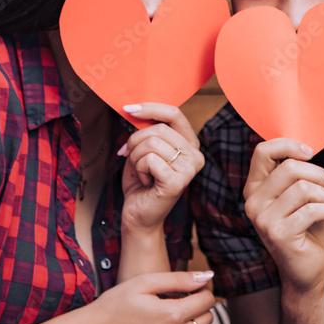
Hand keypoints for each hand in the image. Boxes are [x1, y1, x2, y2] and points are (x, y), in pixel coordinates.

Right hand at [89, 271, 215, 323]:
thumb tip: (207, 276)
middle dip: (200, 305)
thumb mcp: (145, 283)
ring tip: (174, 313)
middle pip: (207, 319)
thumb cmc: (115, 305)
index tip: (192, 286)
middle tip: (182, 297)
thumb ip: (179, 279)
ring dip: (194, 323)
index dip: (202, 289)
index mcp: (171, 315)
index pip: (207, 301)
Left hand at [119, 103, 204, 233]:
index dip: (150, 108)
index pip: (174, 114)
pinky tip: (146, 181)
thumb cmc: (142, 183)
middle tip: (129, 155)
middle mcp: (195, 155)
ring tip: (141, 172)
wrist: (138, 216)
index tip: (128, 109)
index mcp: (190, 144)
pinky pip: (150, 160)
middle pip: (159, 129)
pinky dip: (139, 169)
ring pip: (152, 144)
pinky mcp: (177, 182)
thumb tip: (135, 110)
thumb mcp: (144, 150)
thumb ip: (147, 131)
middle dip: (135, 141)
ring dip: (136, 158)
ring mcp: (189, 170)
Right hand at [243, 139, 323, 294]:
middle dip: (321, 175)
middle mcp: (253, 202)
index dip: (289, 145)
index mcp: (255, 188)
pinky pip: (312, 210)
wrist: (306, 273)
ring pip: (304, 188)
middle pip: (290, 167)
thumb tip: (306, 148)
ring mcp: (263, 219)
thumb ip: (295, 174)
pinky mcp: (279, 234)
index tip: (310, 153)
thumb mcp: (299, 197)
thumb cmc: (306, 230)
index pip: (263, 151)